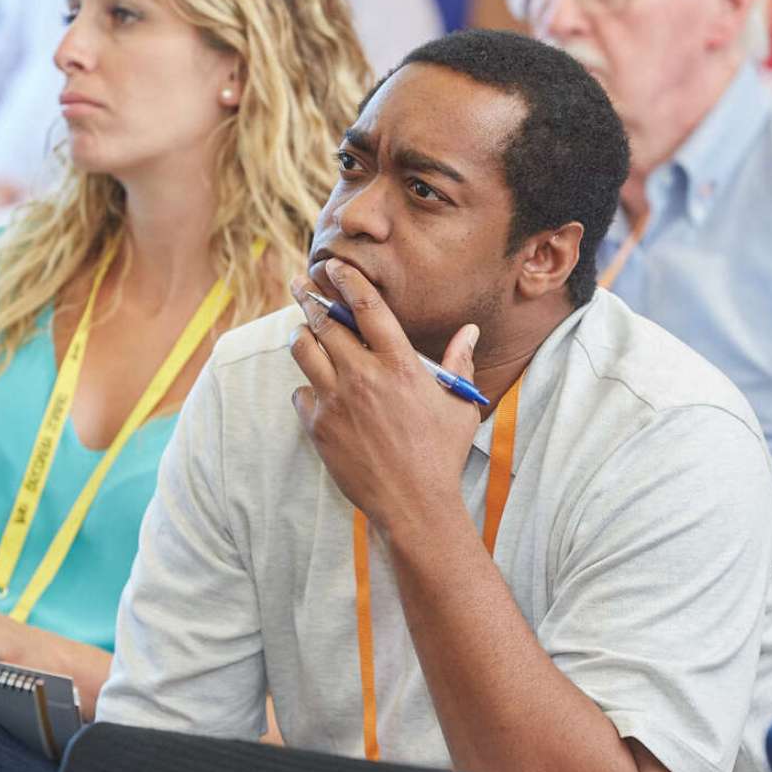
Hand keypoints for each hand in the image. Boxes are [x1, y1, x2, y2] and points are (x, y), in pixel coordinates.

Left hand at [289, 259, 480, 537]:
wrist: (413, 505)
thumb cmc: (441, 455)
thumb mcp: (458, 406)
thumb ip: (458, 362)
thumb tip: (470, 331)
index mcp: (399, 365)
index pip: (367, 307)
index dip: (348, 280)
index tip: (334, 266)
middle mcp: (363, 376)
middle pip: (325, 323)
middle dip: (310, 298)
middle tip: (301, 284)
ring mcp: (336, 401)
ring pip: (303, 350)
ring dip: (302, 335)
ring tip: (303, 329)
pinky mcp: (318, 426)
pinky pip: (301, 393)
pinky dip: (307, 387)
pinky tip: (317, 390)